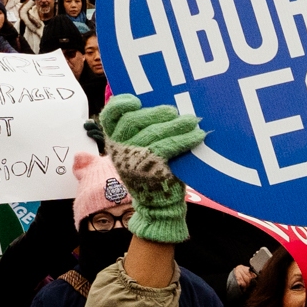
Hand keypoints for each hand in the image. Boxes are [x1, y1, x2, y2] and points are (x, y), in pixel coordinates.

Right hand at [94, 95, 198, 244]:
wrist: (157, 206)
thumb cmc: (150, 173)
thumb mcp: (137, 153)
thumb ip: (140, 132)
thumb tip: (163, 107)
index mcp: (114, 143)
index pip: (109, 116)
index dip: (120, 104)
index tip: (136, 101)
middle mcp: (120, 150)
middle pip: (133, 120)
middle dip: (155, 113)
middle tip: (173, 112)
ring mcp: (134, 160)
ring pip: (154, 132)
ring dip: (176, 124)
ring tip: (192, 121)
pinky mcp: (152, 168)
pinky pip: (169, 146)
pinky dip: (185, 139)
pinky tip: (197, 136)